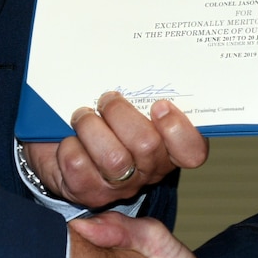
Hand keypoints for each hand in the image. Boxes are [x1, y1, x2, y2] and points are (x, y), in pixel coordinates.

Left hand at [24, 94, 207, 207]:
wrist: (64, 151)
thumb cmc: (104, 122)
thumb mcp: (128, 106)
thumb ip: (139, 95)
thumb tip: (135, 64)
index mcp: (168, 147)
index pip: (192, 151)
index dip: (178, 129)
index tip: (159, 106)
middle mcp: (150, 170)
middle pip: (147, 145)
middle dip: (120, 113)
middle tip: (106, 99)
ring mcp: (121, 186)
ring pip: (113, 158)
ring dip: (91, 127)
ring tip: (82, 116)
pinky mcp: (89, 193)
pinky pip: (79, 164)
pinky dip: (70, 144)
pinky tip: (70, 139)